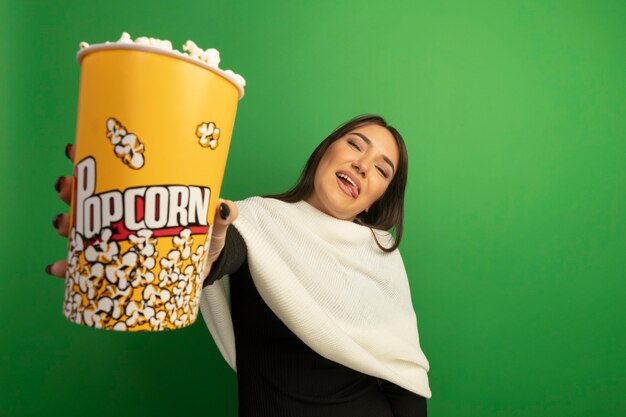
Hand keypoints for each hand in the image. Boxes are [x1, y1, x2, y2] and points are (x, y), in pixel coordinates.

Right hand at [46, 143, 238, 280]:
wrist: (204, 269)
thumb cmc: (205, 237)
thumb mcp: (213, 225)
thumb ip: (221, 216)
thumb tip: (225, 207)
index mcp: (143, 195)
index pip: (114, 171)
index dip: (91, 158)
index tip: (75, 149)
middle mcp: (123, 215)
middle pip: (89, 197)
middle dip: (72, 189)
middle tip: (67, 187)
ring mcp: (116, 240)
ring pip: (81, 228)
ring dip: (65, 223)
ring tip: (63, 226)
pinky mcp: (113, 267)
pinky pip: (84, 267)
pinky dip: (68, 267)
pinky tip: (58, 268)